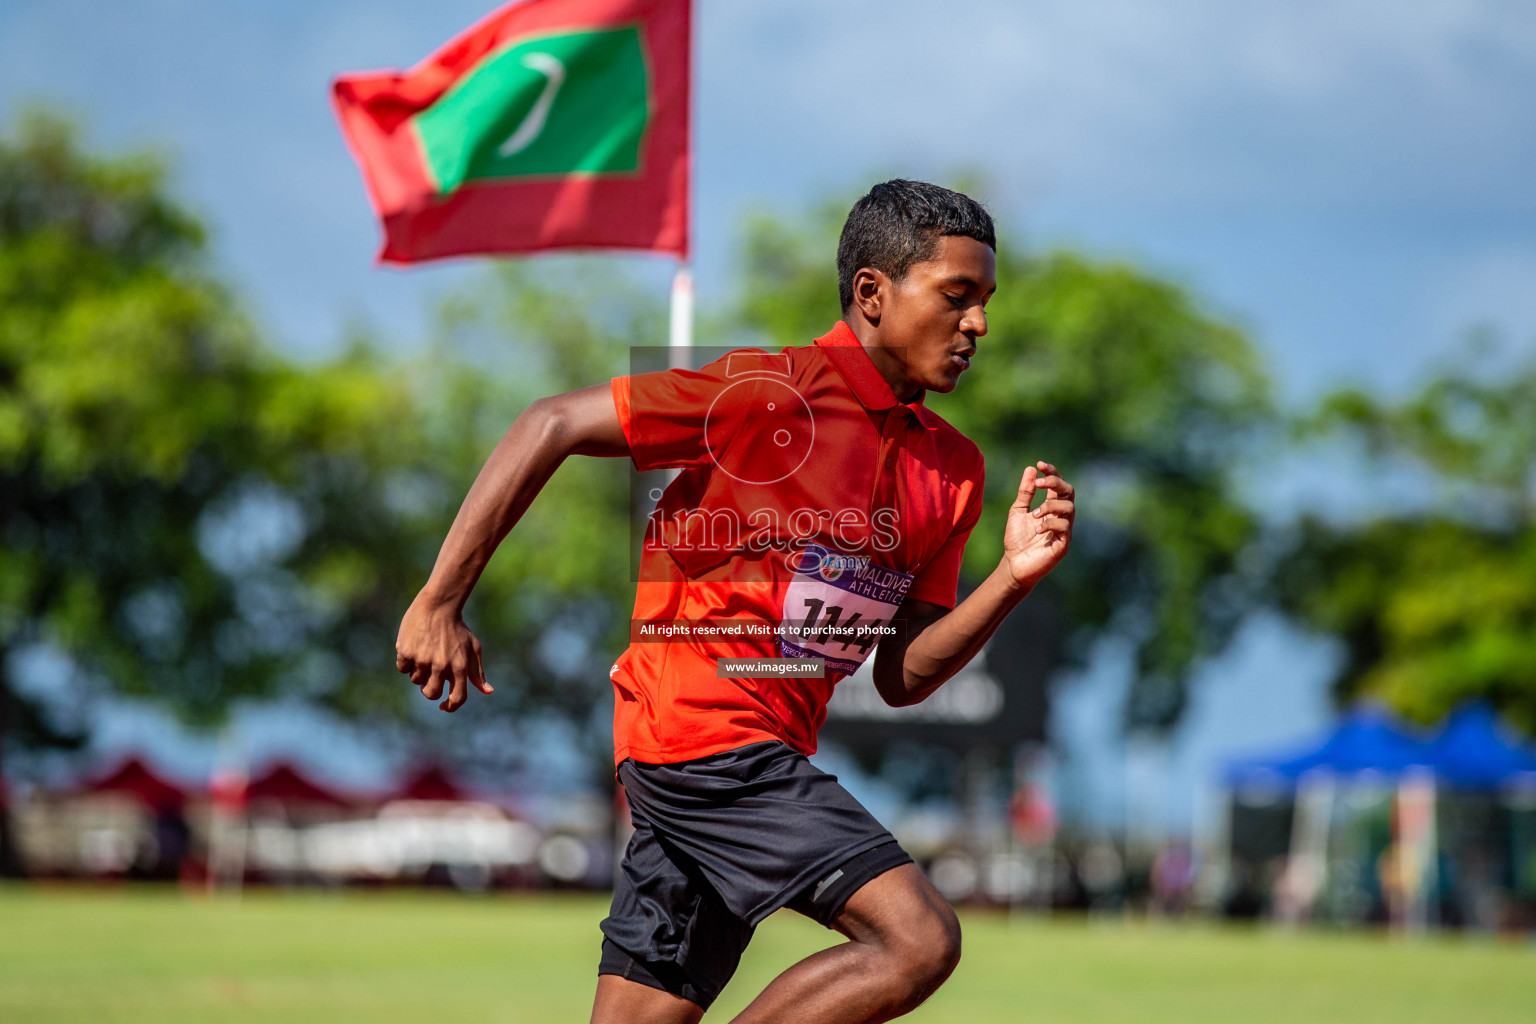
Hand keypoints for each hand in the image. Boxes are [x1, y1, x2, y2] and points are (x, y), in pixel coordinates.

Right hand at [395, 595, 491, 712]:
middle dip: (429, 689)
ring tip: (424, 653)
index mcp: (460, 667)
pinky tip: (414, 646)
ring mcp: (423, 659)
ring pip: (416, 681)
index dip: (450, 706)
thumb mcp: (473, 648)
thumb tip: (488, 691)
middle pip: (431, 694)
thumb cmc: (457, 628)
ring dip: (418, 672)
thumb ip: (477, 672)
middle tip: (430, 676)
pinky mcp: (407, 651)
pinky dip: (406, 661)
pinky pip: (403, 668)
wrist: (438, 604)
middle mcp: (441, 665)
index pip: (456, 698)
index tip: (443, 706)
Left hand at [1001, 460, 1074, 589]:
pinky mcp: (1064, 544)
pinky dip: (1050, 524)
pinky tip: (1036, 529)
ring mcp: (1064, 530)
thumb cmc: (1016, 539)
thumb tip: (1031, 469)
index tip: (1040, 465)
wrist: (1013, 564)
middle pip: (1069, 492)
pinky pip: (1065, 527)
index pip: (1058, 484)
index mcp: (1051, 507)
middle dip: (1055, 483)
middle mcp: (1061, 516)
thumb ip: (1025, 492)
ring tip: (1033, 515)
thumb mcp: (1018, 511)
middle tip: (1039, 484)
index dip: (1052, 472)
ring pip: (1069, 508)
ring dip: (1050, 506)